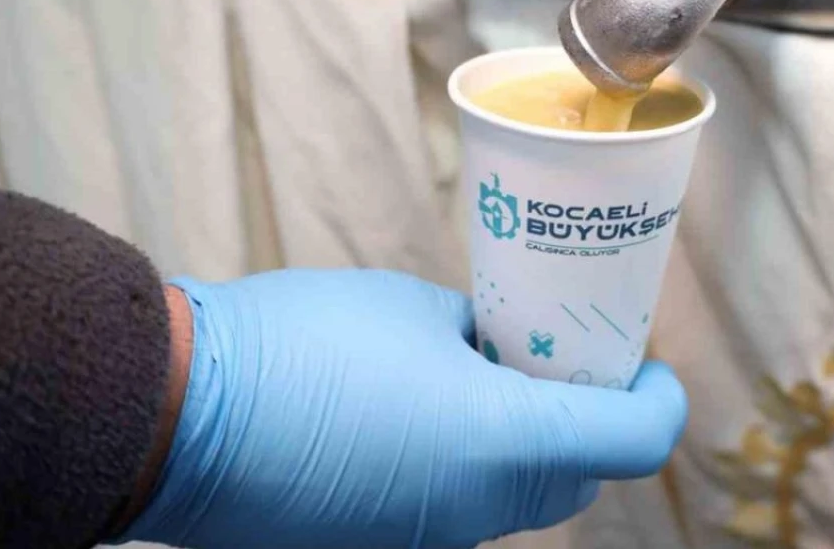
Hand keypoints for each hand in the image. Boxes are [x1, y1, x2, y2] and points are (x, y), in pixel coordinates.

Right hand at [117, 269, 686, 548]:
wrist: (175, 415)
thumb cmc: (302, 344)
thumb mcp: (414, 309)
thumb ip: (479, 334)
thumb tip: (496, 349)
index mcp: (505, 443)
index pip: (632, 440)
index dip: (658, 400)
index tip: (647, 365)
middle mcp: (480, 511)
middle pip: (578, 475)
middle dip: (592, 422)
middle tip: (568, 362)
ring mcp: (429, 538)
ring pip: (519, 498)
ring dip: (528, 444)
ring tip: (495, 376)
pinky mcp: (383, 545)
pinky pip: (459, 508)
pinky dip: (470, 466)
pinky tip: (431, 415)